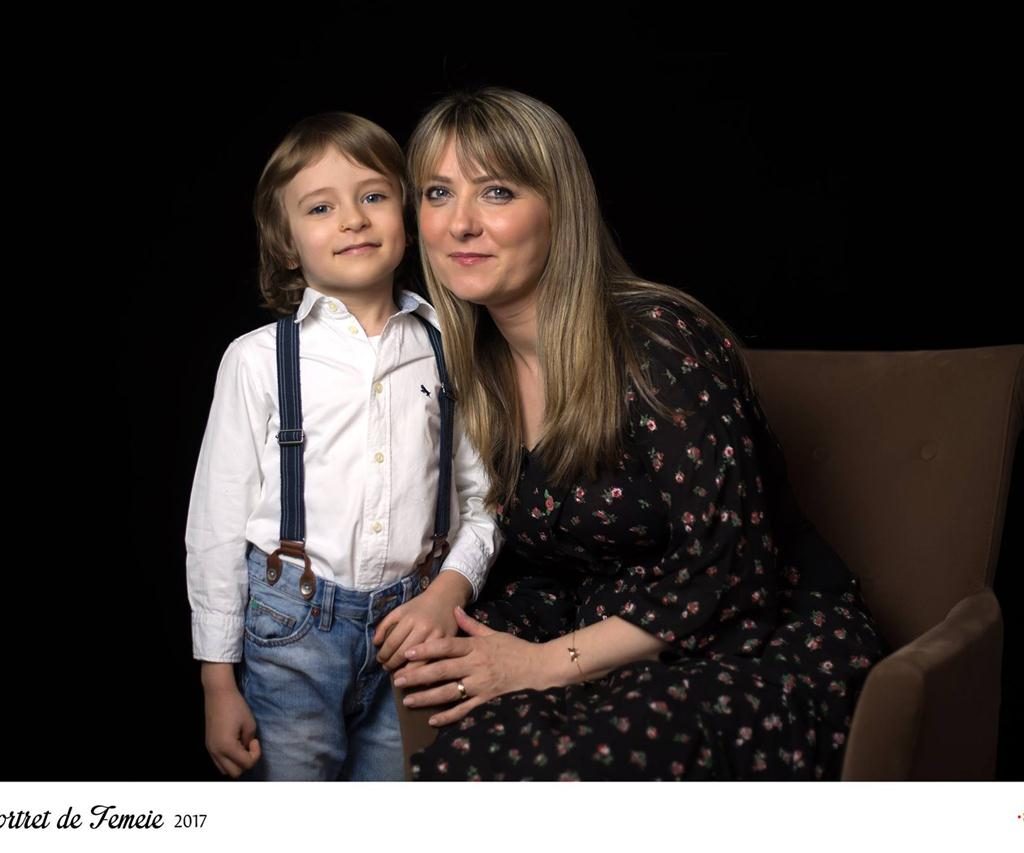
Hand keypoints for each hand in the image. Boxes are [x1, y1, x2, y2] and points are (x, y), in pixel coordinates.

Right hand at [203, 676, 260, 778]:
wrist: (218, 694)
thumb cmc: (236, 706)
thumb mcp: (249, 724)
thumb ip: (249, 741)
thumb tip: (246, 749)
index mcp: (227, 747)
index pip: (246, 764)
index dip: (255, 754)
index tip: (255, 740)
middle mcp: (216, 752)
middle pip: (235, 773)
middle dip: (245, 762)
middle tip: (249, 746)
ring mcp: (210, 750)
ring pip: (225, 770)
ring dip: (236, 763)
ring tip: (241, 747)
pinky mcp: (208, 746)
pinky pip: (219, 762)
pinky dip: (228, 760)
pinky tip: (234, 746)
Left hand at [373, 571, 470, 670]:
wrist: (446, 597)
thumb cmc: (420, 606)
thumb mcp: (400, 610)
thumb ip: (385, 625)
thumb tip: (376, 643)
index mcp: (409, 619)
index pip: (392, 642)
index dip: (383, 654)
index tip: (380, 659)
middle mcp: (423, 628)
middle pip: (404, 653)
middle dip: (392, 664)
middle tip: (386, 668)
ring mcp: (436, 636)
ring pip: (418, 661)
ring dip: (406, 672)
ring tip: (398, 676)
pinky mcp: (448, 643)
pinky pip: (433, 661)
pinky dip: (423, 671)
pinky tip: (415, 675)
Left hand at [392, 607, 548, 726]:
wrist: (537, 668)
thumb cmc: (514, 649)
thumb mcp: (493, 633)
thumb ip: (471, 625)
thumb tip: (455, 609)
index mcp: (476, 647)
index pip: (447, 647)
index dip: (426, 649)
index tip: (408, 653)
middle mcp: (475, 666)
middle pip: (442, 671)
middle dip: (417, 675)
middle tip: (397, 680)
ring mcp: (480, 685)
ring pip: (449, 692)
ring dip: (427, 697)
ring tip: (408, 701)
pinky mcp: (486, 701)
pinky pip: (464, 710)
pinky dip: (448, 716)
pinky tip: (432, 720)